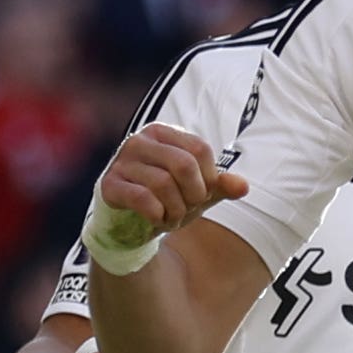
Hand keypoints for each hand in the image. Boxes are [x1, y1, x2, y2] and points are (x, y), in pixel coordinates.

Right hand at [97, 123, 248, 236]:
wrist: (131, 220)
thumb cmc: (168, 196)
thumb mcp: (199, 189)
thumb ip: (221, 185)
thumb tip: (243, 187)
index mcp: (164, 133)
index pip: (200, 149)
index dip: (210, 178)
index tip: (203, 193)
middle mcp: (140, 140)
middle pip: (183, 164)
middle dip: (194, 194)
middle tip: (190, 207)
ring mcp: (121, 161)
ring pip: (163, 183)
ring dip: (176, 209)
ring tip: (174, 217)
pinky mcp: (109, 184)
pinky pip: (142, 198)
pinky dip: (158, 214)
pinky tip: (158, 220)